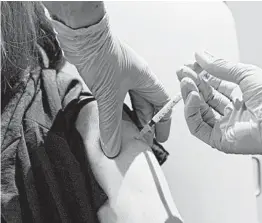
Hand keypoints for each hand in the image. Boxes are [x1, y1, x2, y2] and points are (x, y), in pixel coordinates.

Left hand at [45, 2, 171, 157]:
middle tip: (140, 142)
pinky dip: (115, 112)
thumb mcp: (110, 96)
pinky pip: (116, 99)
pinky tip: (111, 122)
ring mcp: (122, 77)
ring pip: (130, 103)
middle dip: (144, 124)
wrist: (82, 36)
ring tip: (126, 136)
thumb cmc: (102, 58)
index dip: (162, 122)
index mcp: (146, 80)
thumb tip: (113, 148)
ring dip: (129, 119)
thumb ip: (112, 124)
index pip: (162, 104)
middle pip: (147, 105)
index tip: (160, 138)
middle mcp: (137, 79)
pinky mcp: (108, 77)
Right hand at [177, 51, 261, 155]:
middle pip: (206, 97)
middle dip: (193, 83)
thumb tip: (201, 56)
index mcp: (242, 96)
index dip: (202, 75)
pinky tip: (191, 97)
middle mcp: (233, 111)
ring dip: (190, 95)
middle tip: (182, 72)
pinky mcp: (220, 140)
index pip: (216, 85)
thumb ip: (220, 66)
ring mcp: (226, 126)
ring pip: (200, 111)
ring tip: (185, 82)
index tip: (191, 65)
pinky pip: (198, 127)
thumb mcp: (245, 73)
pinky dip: (191, 112)